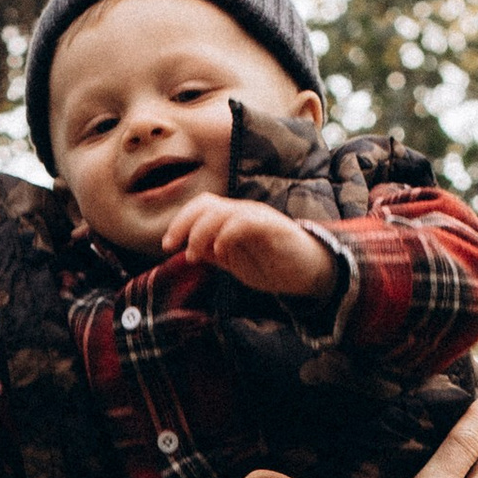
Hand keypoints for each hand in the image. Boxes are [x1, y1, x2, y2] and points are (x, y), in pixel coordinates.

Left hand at [156, 192, 335, 298]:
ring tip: (193, 254)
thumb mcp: (235, 263)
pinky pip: (245, 222)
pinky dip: (227, 235)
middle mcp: (244, 212)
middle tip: (170, 246)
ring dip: (200, 232)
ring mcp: (259, 218)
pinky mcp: (274, 228)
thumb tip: (190, 249)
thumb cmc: (274, 266)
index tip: (167, 246)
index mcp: (233, 218)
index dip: (179, 222)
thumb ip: (214, 254)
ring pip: (221, 212)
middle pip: (205, 204)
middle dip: (182, 224)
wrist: (311, 273)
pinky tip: (220, 252)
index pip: (200, 207)